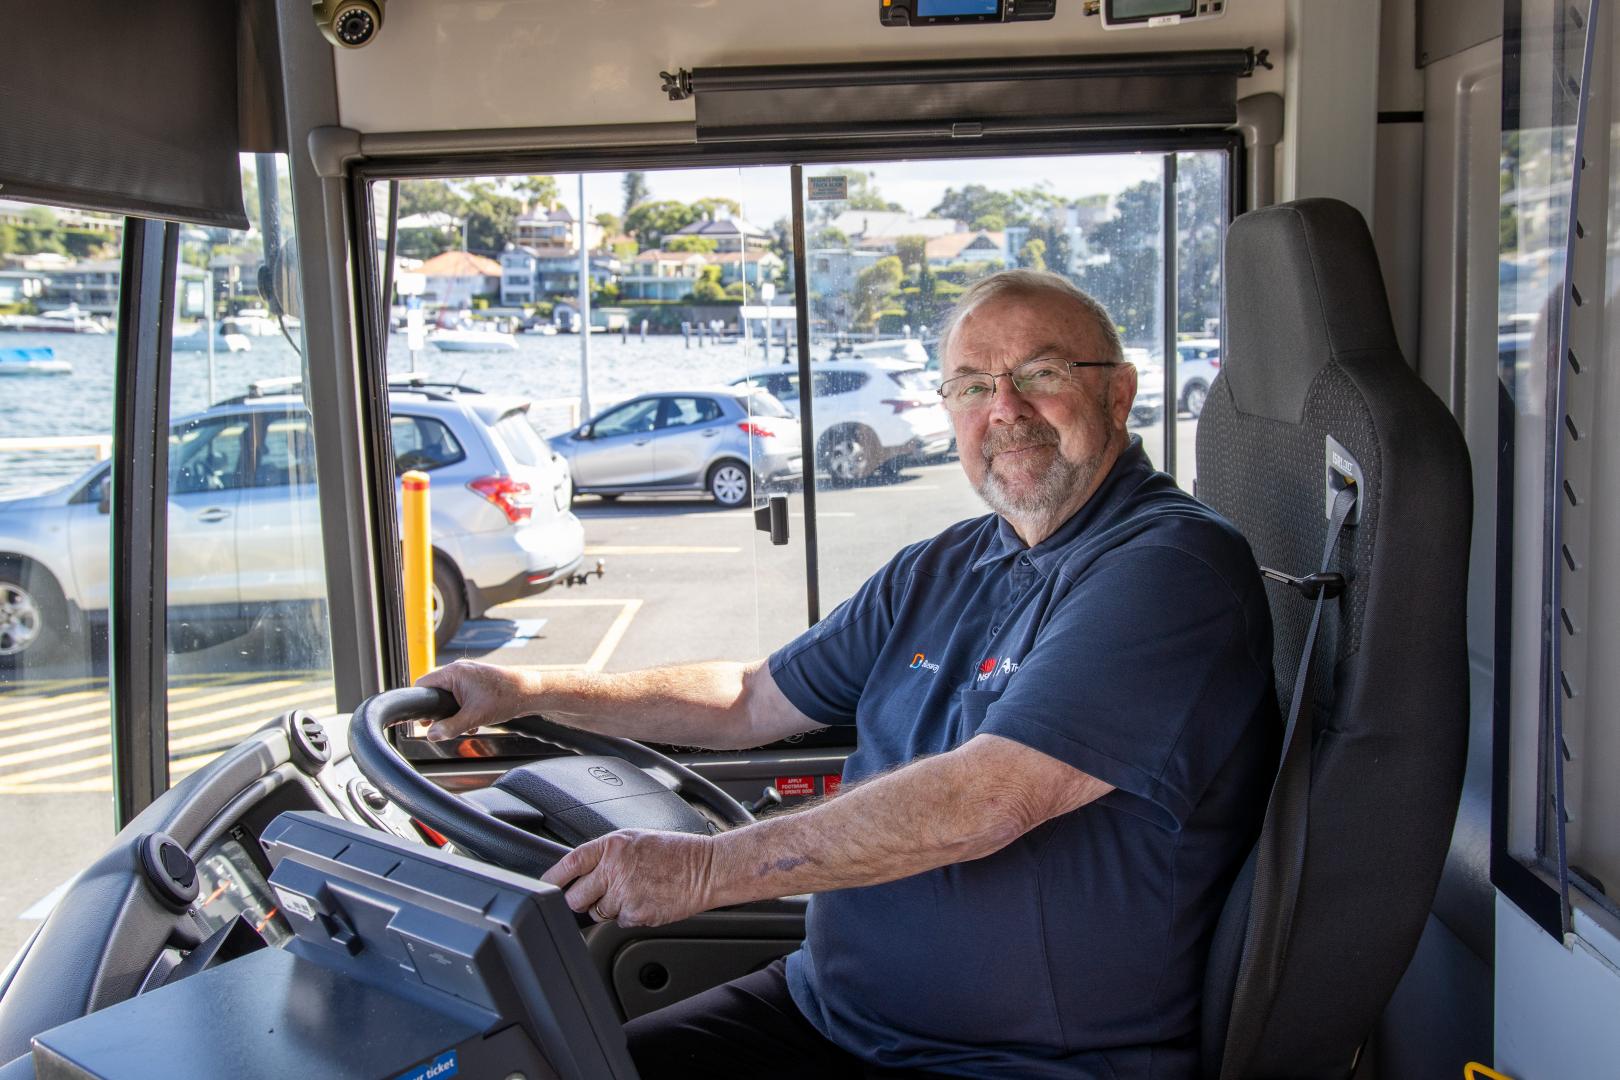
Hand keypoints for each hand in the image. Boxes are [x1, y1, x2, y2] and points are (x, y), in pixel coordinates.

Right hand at [415, 659, 537, 740]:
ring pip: (449, 695)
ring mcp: (468, 674)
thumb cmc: (505, 698)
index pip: (423, 684)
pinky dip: (463, 709)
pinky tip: (473, 722)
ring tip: (464, 725)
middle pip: (435, 691)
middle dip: (439, 711)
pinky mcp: (477, 681)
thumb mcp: (474, 717)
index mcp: (453, 672)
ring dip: (453, 713)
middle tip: (442, 727)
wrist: (530, 692)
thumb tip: (431, 735)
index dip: (420, 703)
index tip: (422, 720)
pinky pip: (461, 695)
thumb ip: (450, 727)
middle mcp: (459, 670)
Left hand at [540, 829, 717, 927]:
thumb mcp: (634, 840)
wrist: (706, 869)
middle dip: (580, 900)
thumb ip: (606, 854)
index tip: (545, 885)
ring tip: (633, 891)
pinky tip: (644, 900)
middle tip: (594, 895)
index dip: (552, 878)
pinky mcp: (636, 914)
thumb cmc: (674, 852)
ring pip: (597, 913)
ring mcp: (625, 894)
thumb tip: (580, 871)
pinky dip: (628, 916)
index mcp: (612, 846)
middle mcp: (614, 869)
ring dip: (608, 908)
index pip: (569, 864)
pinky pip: (619, 922)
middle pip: (575, 897)